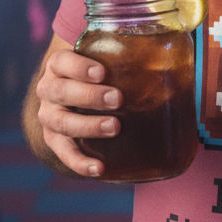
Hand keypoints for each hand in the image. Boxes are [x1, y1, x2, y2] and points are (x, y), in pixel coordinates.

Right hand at [35, 48, 122, 177]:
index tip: (102, 72)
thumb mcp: (106, 61)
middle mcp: (49, 90)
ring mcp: (49, 116)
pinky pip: (64, 154)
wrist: (73, 100)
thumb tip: (171, 53)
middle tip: (118, 98)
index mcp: (60, 66)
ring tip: (115, 127)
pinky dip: (80, 162)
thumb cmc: (100, 75)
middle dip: (90, 96)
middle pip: (61, 91)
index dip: (79, 66)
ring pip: (62, 122)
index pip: (62, 62)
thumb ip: (129, 54)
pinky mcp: (54, 140)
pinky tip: (99, 168)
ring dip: (88, 126)